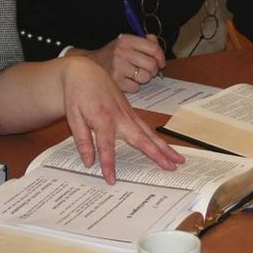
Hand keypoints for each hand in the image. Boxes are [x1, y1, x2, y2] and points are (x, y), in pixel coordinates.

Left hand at [60, 58, 183, 183]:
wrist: (85, 72)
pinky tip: (167, 149)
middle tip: (171, 167)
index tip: (111, 180)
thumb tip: (89, 162)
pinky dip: (158, 139)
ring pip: (149, 133)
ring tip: (178, 160)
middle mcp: (120, 117)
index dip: (109, 164)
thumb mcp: (73, 116)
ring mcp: (129, 114)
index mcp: (103, 118)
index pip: (107, 147)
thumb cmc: (78, 93)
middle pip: (141, 139)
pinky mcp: (131, 112)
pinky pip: (147, 128)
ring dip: (165, 147)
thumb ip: (83, 140)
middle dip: (157, 154)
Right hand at [71, 34, 165, 91]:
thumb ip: (143, 41)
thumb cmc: (111, 55)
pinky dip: (134, 86)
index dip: (161, 57)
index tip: (161, 62)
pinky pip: (136, 87)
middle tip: (149, 71)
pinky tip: (126, 81)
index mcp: (126, 40)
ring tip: (135, 75)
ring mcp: (118, 67)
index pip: (153, 48)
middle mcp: (122, 52)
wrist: (88, 65)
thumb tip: (155, 41)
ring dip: (143, 79)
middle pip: (152, 64)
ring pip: (145, 77)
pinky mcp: (115, 82)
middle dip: (154, 70)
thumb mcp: (125, 43)